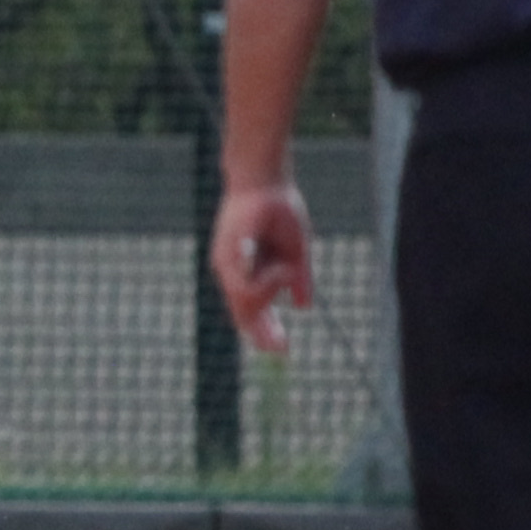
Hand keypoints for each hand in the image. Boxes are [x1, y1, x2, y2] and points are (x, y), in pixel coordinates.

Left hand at [211, 181, 314, 354]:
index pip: (250, 309)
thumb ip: (298, 278)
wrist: (267, 181)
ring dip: (274, 291)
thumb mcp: (295, 251)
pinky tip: (279, 271)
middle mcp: (232, 269)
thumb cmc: (280, 211)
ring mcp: (227, 262)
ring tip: (287, 267)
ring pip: (246, 300)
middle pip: (243, 313)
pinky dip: (266, 283)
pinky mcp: (227, 254)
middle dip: (262, 333)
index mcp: (246, 270)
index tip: (282, 347)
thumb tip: (303, 307)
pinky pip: (244, 285)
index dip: (266, 330)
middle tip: (282, 347)